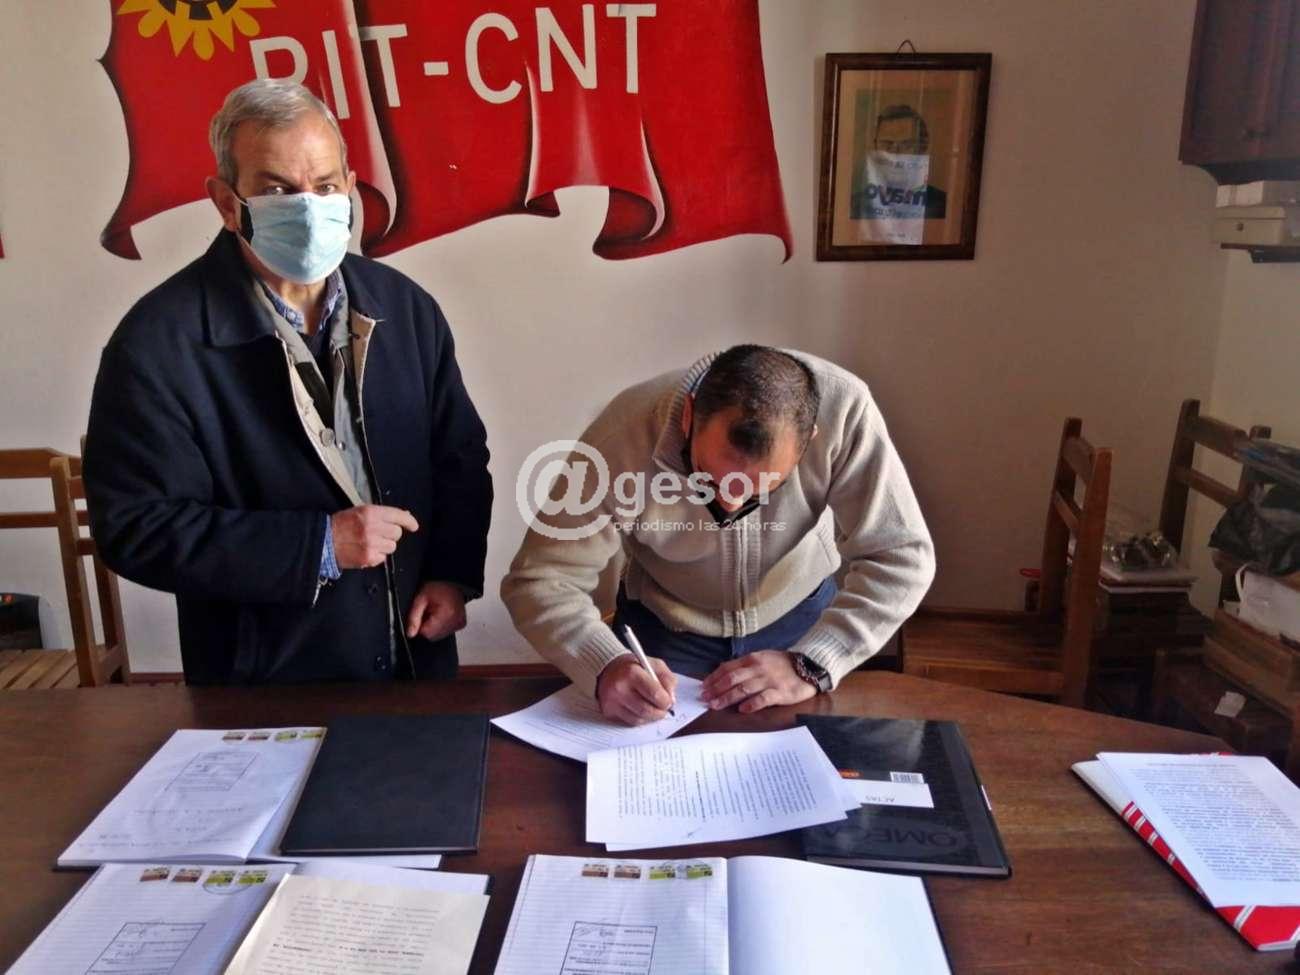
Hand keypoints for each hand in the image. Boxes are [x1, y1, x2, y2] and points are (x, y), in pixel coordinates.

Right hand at [331, 505, 417, 568]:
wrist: (324, 541)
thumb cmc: (341, 524)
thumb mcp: (360, 511)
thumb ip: (381, 514)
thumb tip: (403, 516)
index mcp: (371, 513)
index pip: (398, 516)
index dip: (409, 521)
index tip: (414, 526)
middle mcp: (373, 528)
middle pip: (397, 533)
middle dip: (391, 534)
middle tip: (380, 534)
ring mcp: (372, 544)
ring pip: (392, 546)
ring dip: (385, 545)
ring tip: (371, 542)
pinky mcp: (369, 558)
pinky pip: (383, 558)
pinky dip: (377, 555)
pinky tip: (366, 551)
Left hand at [405, 581, 466, 640]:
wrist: (450, 581)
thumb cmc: (437, 587)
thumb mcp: (420, 599)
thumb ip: (413, 617)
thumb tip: (410, 634)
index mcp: (447, 614)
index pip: (427, 633)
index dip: (420, 625)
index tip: (423, 613)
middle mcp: (456, 621)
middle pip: (433, 636)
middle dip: (427, 626)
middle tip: (429, 611)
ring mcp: (459, 623)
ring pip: (439, 635)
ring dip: (434, 626)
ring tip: (435, 611)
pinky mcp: (461, 624)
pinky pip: (446, 631)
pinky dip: (441, 625)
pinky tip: (441, 614)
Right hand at [595, 654, 678, 725]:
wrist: (608, 669)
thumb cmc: (633, 667)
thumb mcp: (654, 665)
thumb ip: (667, 679)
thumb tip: (671, 699)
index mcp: (632, 673)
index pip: (655, 695)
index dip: (666, 701)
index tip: (669, 702)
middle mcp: (620, 687)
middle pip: (647, 710)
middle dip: (660, 712)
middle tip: (663, 709)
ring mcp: (612, 701)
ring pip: (639, 719)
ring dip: (650, 717)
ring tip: (652, 708)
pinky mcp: (608, 711)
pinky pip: (629, 722)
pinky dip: (639, 719)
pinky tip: (640, 710)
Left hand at [700, 650, 816, 713]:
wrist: (810, 666)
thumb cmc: (783, 664)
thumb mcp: (762, 658)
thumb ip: (745, 665)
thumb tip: (724, 673)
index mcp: (752, 659)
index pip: (727, 668)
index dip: (714, 678)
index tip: (703, 687)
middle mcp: (758, 668)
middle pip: (732, 679)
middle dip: (716, 689)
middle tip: (704, 699)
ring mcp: (769, 680)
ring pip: (743, 689)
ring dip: (727, 698)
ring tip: (715, 705)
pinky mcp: (780, 692)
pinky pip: (763, 699)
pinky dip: (751, 704)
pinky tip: (742, 709)